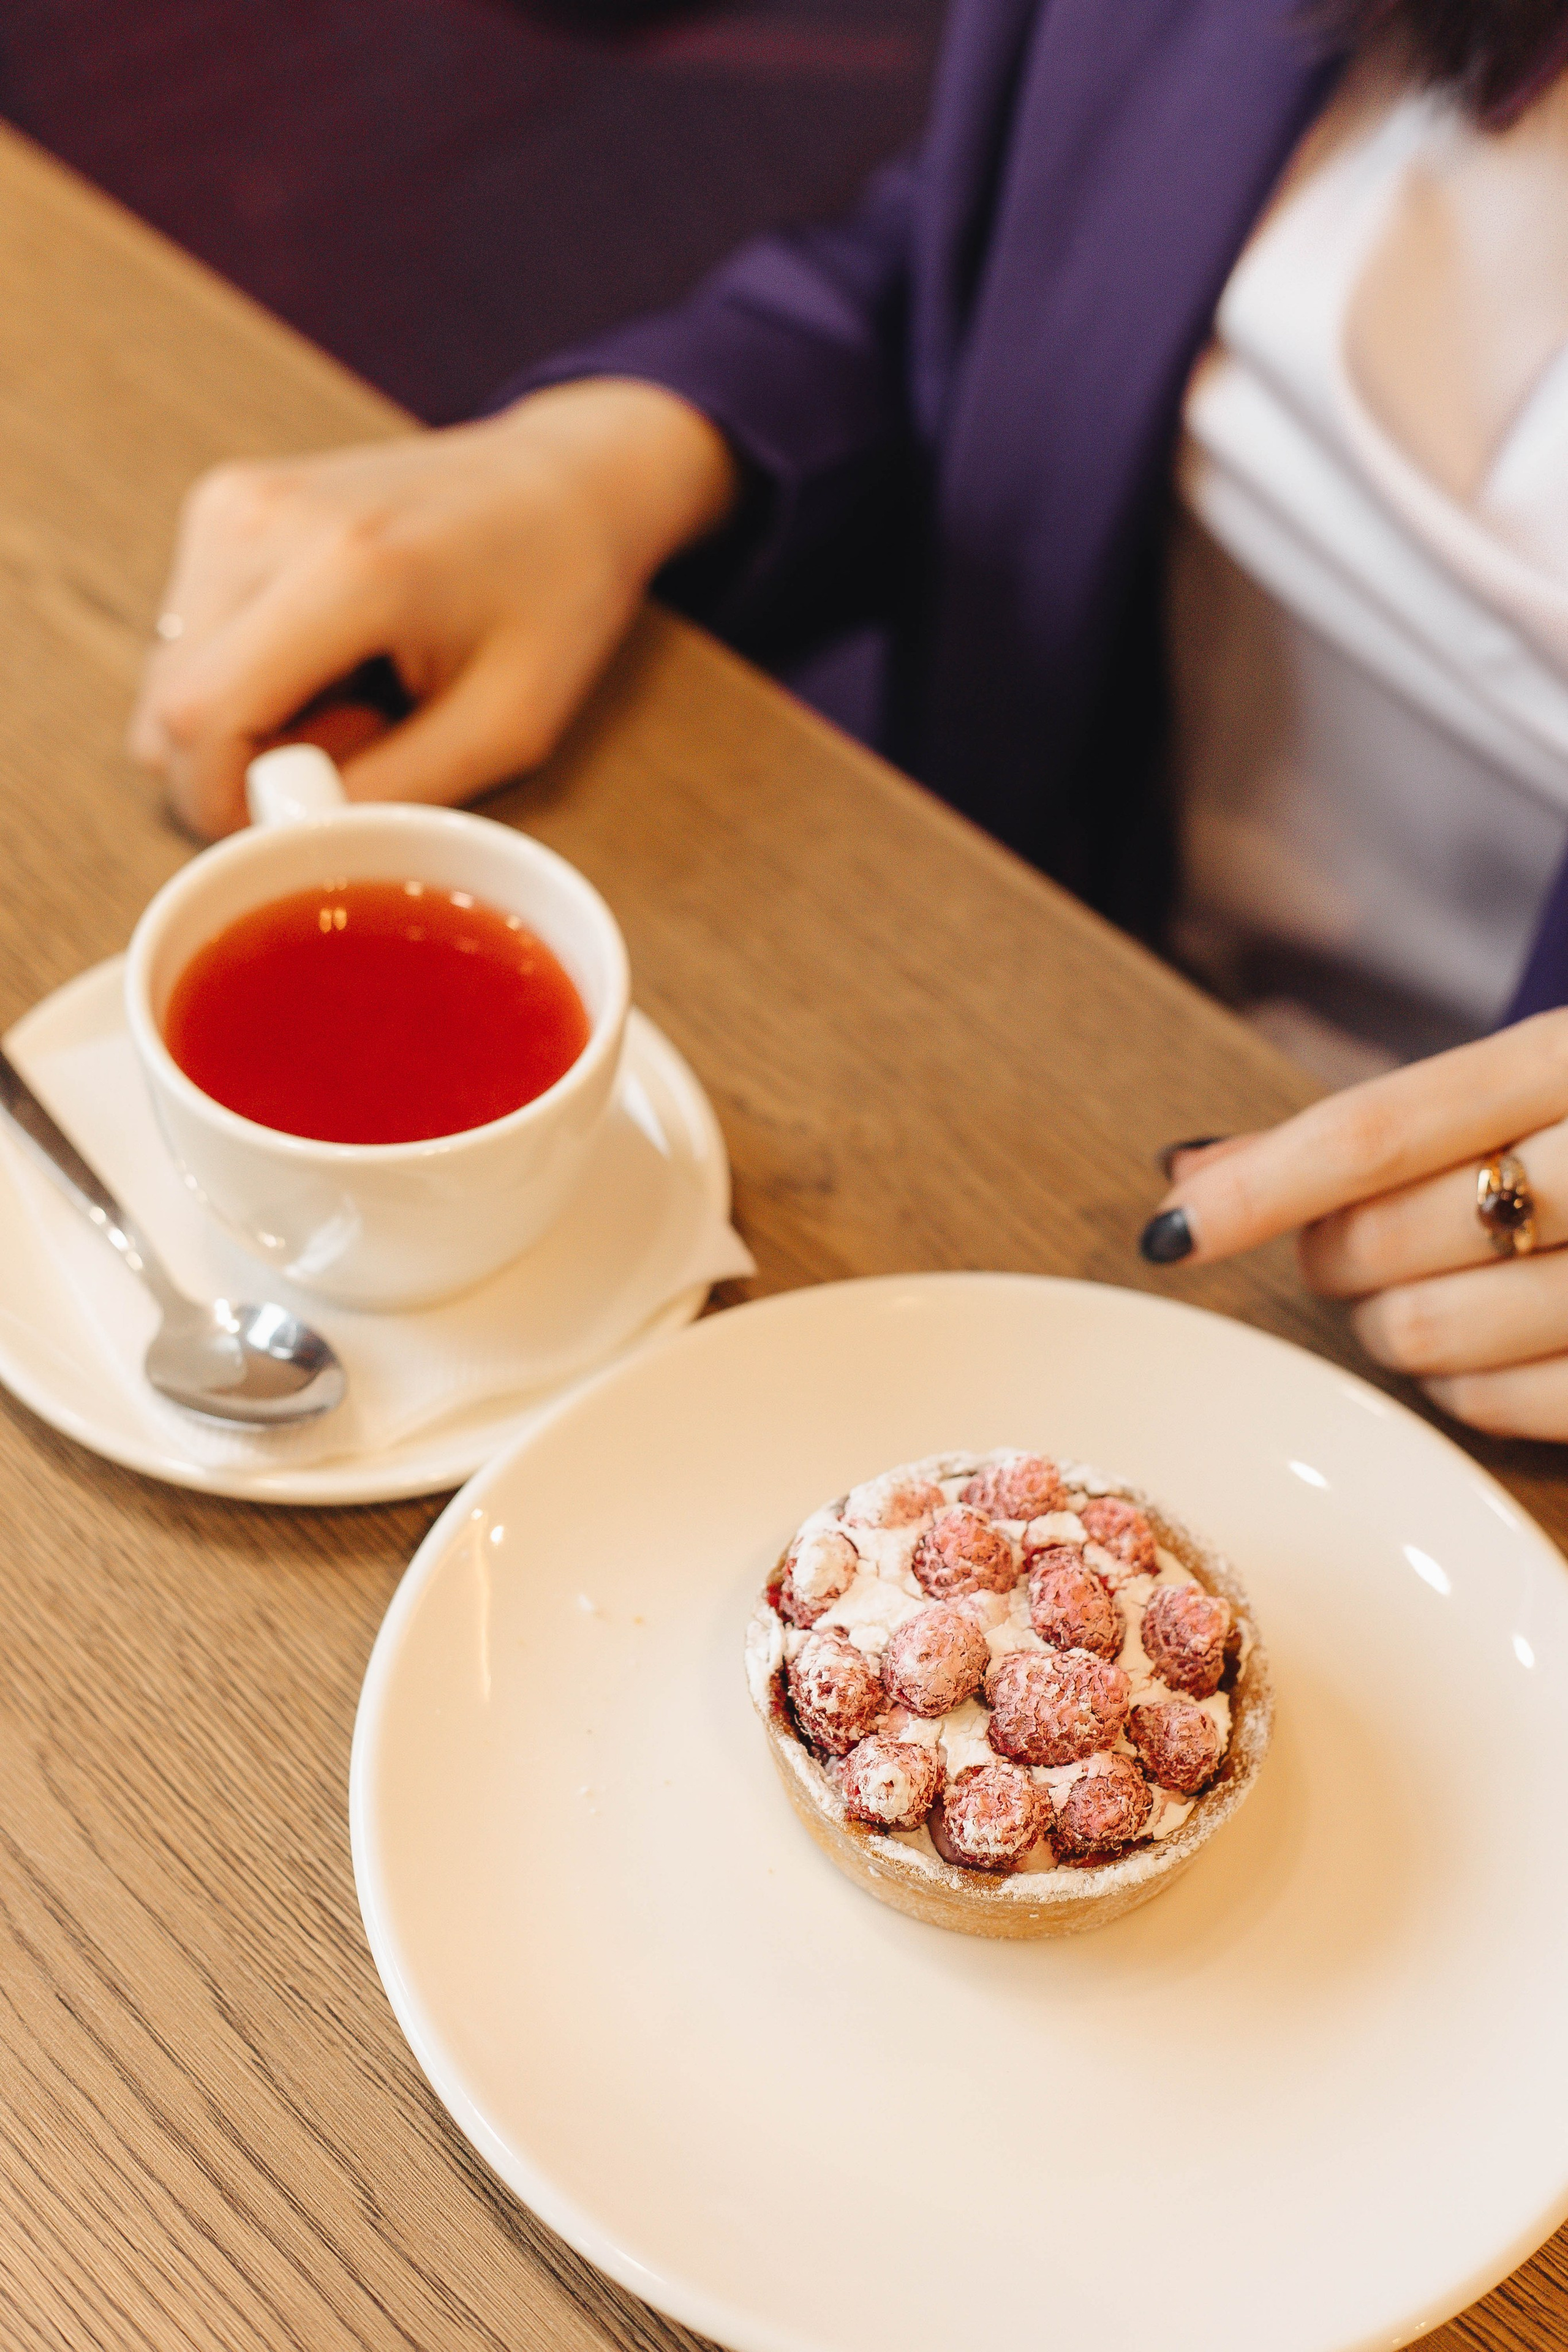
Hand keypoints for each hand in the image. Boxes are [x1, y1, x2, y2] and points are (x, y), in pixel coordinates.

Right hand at [128, 378, 740, 836]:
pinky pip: (191, 641)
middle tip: (360, 749)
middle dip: (244, 767)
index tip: (304, 822)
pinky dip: (249, 674)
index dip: (225, 804)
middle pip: (169, 707)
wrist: (563, 482)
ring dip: (249, 722)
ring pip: (172, 681)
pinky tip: (335, 654)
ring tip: (357, 695)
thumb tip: (285, 841)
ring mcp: (234, 504)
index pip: (201, 718)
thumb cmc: (554, 600)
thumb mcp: (508, 727)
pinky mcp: (224, 506)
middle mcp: (265, 520)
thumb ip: (394, 794)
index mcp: (349, 568)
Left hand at [1142, 1010, 1567, 1438]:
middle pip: (1389, 1239)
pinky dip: (1467, 1390)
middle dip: (1334, 1256)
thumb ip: (1377, 1127)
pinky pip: (1508, 1408)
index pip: (1381, 1130)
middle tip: (1353, 1247)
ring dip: (1394, 1329)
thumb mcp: (1540, 1080)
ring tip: (1428, 1292)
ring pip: (1434, 1335)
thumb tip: (1191, 1166)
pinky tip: (1487, 1351)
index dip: (1258, 1187)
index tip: (1169, 1229)